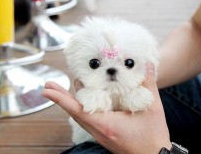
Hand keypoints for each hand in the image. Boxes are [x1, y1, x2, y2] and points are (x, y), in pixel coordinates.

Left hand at [43, 65, 171, 153]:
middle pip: (75, 112)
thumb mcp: (153, 109)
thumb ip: (148, 85)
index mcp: (107, 124)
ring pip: (79, 116)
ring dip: (69, 103)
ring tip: (59, 90)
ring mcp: (100, 133)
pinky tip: (81, 100)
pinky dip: (80, 108)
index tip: (47, 91)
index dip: (61, 99)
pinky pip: (87, 119)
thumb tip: (149, 65)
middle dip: (61, 98)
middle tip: (49, 85)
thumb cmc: (152, 136)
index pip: (79, 110)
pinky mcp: (104, 133)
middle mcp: (99, 130)